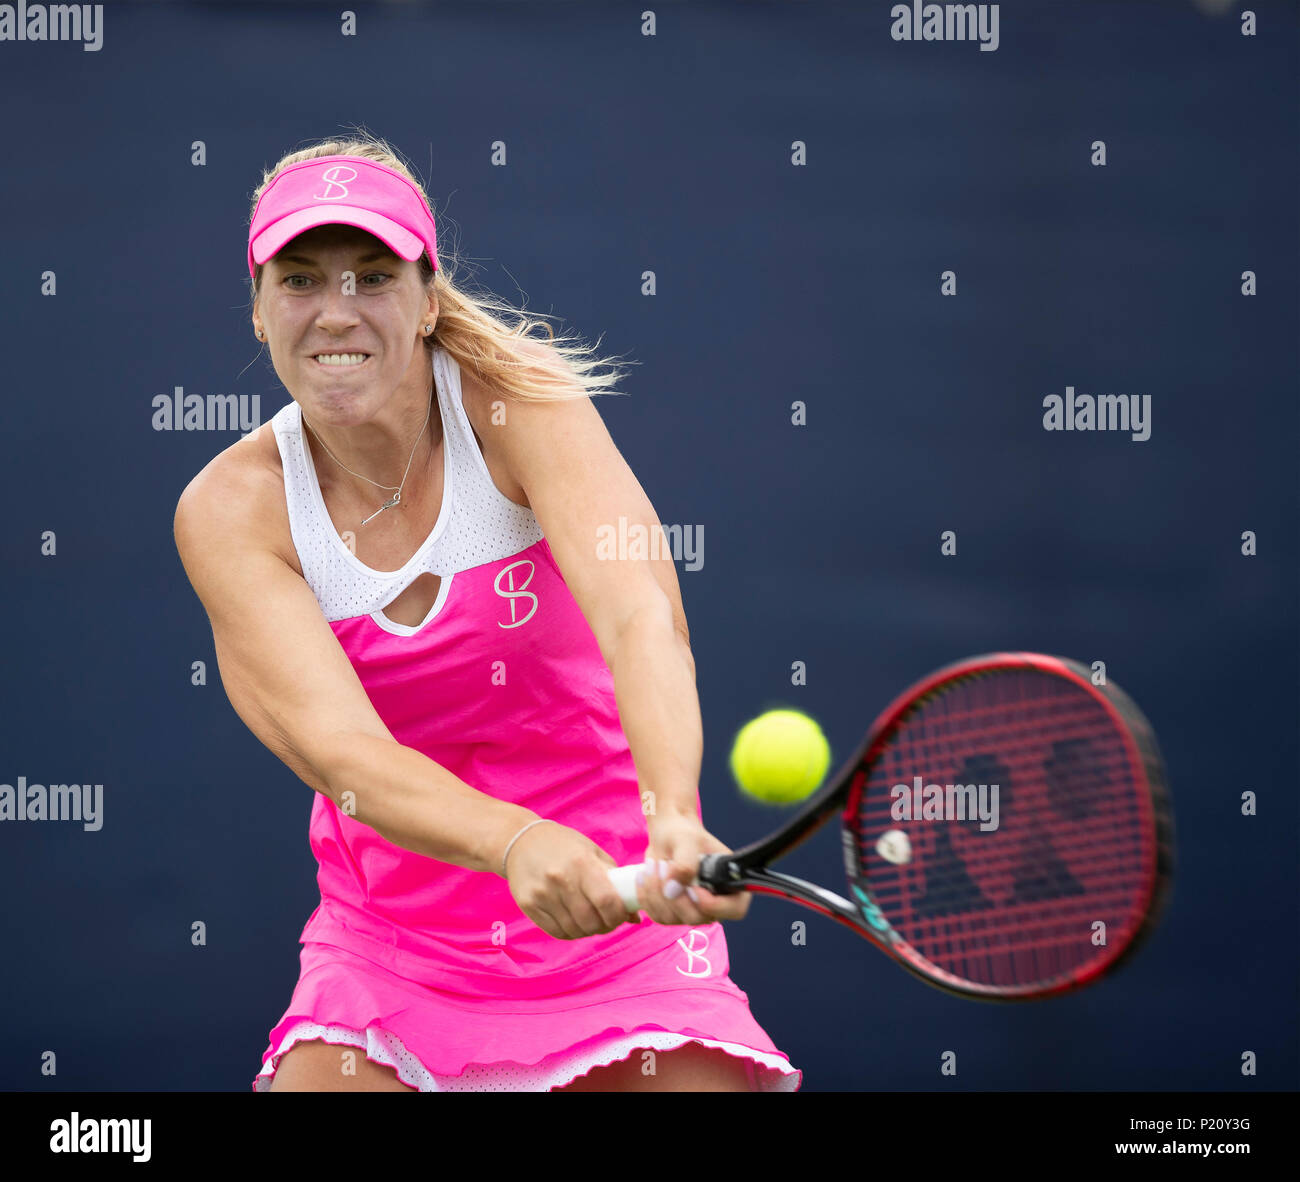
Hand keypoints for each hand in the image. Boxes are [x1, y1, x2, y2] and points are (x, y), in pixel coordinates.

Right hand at [503, 820, 640, 939]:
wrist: (520, 840)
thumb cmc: (564, 845)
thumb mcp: (592, 852)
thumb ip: (615, 881)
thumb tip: (636, 916)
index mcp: (581, 863)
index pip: (606, 901)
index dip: (619, 914)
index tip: (622, 914)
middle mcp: (560, 879)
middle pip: (591, 921)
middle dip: (606, 926)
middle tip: (609, 920)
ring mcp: (542, 894)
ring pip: (575, 930)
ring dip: (589, 930)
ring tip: (592, 920)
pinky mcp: (528, 905)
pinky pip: (557, 932)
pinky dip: (571, 932)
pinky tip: (575, 922)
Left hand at [635, 812, 751, 925]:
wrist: (666, 836)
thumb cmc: (683, 834)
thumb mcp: (686, 841)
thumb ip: (685, 864)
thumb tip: (673, 891)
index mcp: (731, 883)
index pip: (735, 909)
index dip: (715, 906)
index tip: (693, 888)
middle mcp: (715, 902)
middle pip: (697, 918)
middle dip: (674, 894)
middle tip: (664, 865)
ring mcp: (693, 910)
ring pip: (673, 918)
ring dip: (656, 891)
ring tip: (653, 864)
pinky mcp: (673, 913)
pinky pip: (658, 915)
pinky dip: (647, 896)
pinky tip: (645, 875)